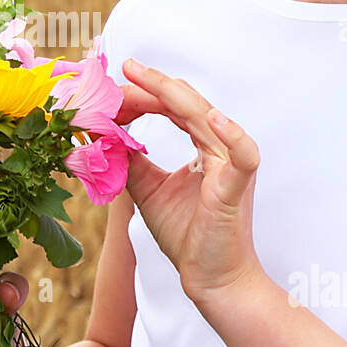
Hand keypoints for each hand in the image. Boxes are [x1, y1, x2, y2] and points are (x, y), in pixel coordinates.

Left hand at [115, 58, 263, 301]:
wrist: (209, 278)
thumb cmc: (186, 235)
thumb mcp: (145, 188)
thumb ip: (130, 158)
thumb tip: (104, 130)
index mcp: (204, 147)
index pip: (174, 108)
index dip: (145, 94)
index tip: (113, 85)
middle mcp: (220, 149)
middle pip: (187, 104)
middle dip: (153, 85)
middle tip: (125, 67)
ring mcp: (230, 165)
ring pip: (205, 117)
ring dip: (173, 95)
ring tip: (144, 77)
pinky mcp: (236, 188)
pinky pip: (243, 155)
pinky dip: (233, 134)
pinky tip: (212, 117)